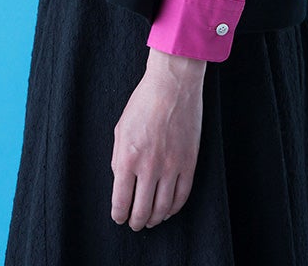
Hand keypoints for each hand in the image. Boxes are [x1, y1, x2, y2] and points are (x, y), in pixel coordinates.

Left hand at [110, 47, 205, 230]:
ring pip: (162, 208)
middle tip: (134, 223)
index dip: (119, 215)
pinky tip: (168, 209)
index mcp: (127, 157)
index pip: (121, 201)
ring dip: (155, 219)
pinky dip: (174, 208)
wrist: (173, 84)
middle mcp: (149, 166)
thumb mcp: (120, 129)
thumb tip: (120, 182)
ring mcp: (171, 166)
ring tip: (150, 220)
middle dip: (135, 222)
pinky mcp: (189, 162)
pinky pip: (182, 196)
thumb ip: (118, 158)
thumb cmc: (143, 103)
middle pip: (141, 210)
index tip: (119, 218)